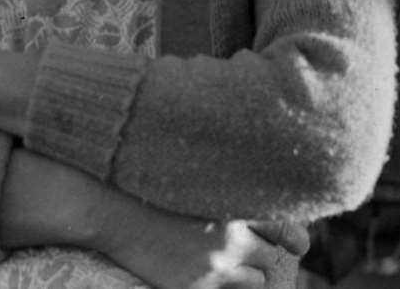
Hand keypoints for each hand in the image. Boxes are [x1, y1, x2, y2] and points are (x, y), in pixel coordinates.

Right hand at [0, 149, 280, 286]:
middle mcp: (231, 233)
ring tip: (246, 261)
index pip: (283, 218)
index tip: (299, 232)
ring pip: (259, 277)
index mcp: (231, 197)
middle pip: (277, 248)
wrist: (100, 201)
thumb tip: (232, 127)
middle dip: (280, 246)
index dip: (294, 228)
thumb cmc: (136, 167)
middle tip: (286, 245)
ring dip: (255, 269)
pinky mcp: (193, 285)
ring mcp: (214, 263)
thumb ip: (215, 152)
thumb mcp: (182, 153)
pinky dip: (231, 284)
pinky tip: (220, 273)